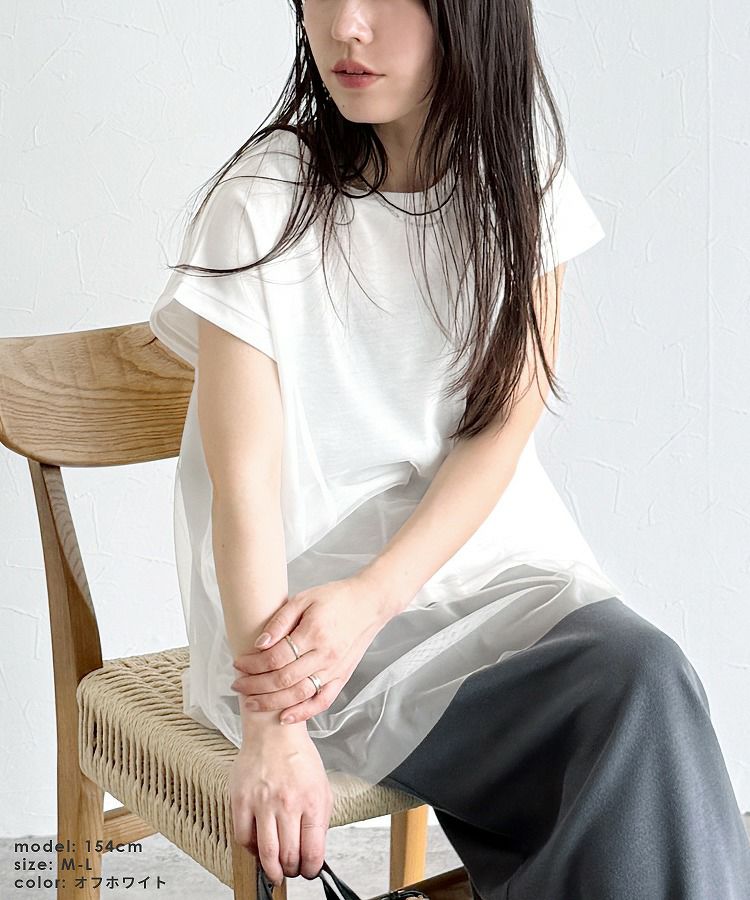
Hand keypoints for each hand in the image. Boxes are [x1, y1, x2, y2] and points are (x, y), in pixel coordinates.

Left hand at [230, 573, 394, 725]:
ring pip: (299, 694)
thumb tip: (260, 644)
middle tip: (237, 685)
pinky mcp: (342, 678)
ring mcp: (335, 669)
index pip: (275, 657)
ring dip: (272, 702)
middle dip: (255, 686)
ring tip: (251, 702)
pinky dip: (303, 712)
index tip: (238, 663)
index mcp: (314, 632)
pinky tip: (285, 716)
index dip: (252, 664)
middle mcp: (325, 655)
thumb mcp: (305, 598)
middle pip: (283, 679)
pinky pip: (322, 701)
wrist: (369, 604)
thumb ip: (281, 620)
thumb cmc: (335, 598)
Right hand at [230, 729, 332, 883]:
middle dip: (291, 871)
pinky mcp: (241, 800)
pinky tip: (258, 846)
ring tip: (274, 869)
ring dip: (271, 869)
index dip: (311, 869)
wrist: (274, 732)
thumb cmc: (298, 758)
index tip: (308, 871)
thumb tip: (313, 850)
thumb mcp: (322, 787)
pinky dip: (251, 849)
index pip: (313, 852)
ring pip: (266, 853)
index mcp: (312, 801)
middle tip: (290, 870)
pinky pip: (243, 838)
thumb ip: (319, 820)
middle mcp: (287, 804)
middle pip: (288, 857)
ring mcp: (262, 802)